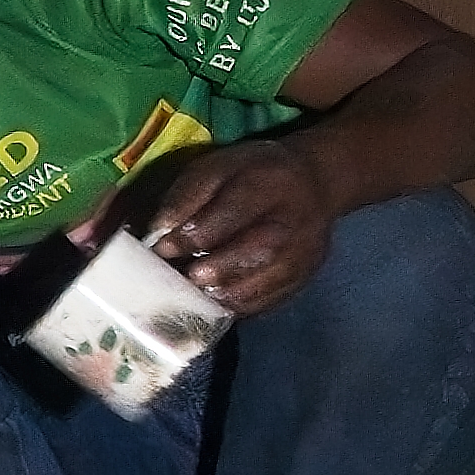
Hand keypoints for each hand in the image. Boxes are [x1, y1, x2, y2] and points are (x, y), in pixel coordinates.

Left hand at [128, 138, 349, 315]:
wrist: (314, 183)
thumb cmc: (253, 175)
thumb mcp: (217, 168)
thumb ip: (187, 196)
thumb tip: (159, 233)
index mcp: (270, 183)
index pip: (231, 212)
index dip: (193, 235)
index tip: (163, 249)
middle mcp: (294, 219)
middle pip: (258, 250)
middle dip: (215, 268)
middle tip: (185, 277)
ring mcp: (305, 252)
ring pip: (267, 281)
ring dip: (226, 294)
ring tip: (197, 295)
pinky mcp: (305, 276)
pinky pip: (272, 299)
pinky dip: (241, 306)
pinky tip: (217, 303)